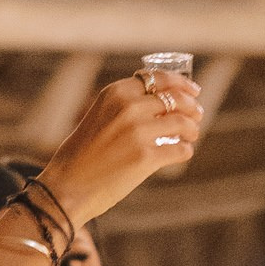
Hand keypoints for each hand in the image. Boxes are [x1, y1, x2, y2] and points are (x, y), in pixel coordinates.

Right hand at [39, 75, 202, 224]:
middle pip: (175, 99)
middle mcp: (128, 107)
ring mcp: (139, 132)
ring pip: (182, 123)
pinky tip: (182, 153)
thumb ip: (125, 107)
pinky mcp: (146, 158)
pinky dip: (185, 150)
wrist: (67, 186)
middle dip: (191, 107)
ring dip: (192, 129)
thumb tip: (162, 105)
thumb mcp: (99, 116)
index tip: (193, 91)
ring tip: (191, 135)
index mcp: (116, 93)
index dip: (181, 84)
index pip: (158, 78)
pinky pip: (180, 149)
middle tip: (197, 114)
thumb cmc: (81, 155)